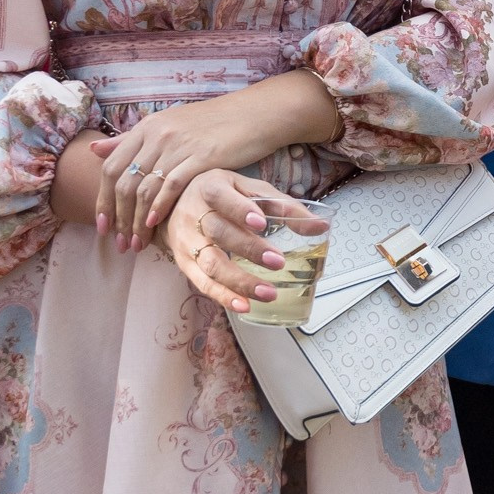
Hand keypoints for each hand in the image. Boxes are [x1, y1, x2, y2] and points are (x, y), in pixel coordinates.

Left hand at [90, 73, 337, 252]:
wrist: (251, 115)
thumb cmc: (209, 125)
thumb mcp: (166, 126)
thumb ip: (129, 140)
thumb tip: (94, 149)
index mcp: (146, 128)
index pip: (111, 168)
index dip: (103, 200)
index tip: (102, 226)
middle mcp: (157, 135)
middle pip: (124, 182)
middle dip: (118, 218)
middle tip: (120, 243)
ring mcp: (178, 145)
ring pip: (145, 188)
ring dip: (137, 221)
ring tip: (138, 243)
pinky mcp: (200, 156)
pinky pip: (171, 186)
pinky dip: (160, 208)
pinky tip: (156, 225)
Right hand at [165, 170, 329, 315]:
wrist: (172, 205)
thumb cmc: (220, 195)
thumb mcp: (248, 189)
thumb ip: (283, 206)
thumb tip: (321, 226)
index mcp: (210, 187)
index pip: (221, 197)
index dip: (239, 209)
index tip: (261, 222)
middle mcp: (193, 214)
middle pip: (218, 232)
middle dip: (248, 249)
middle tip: (277, 262)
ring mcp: (186, 241)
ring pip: (210, 262)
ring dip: (239, 281)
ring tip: (267, 293)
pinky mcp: (184, 263)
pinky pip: (202, 283)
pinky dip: (223, 296)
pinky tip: (243, 306)